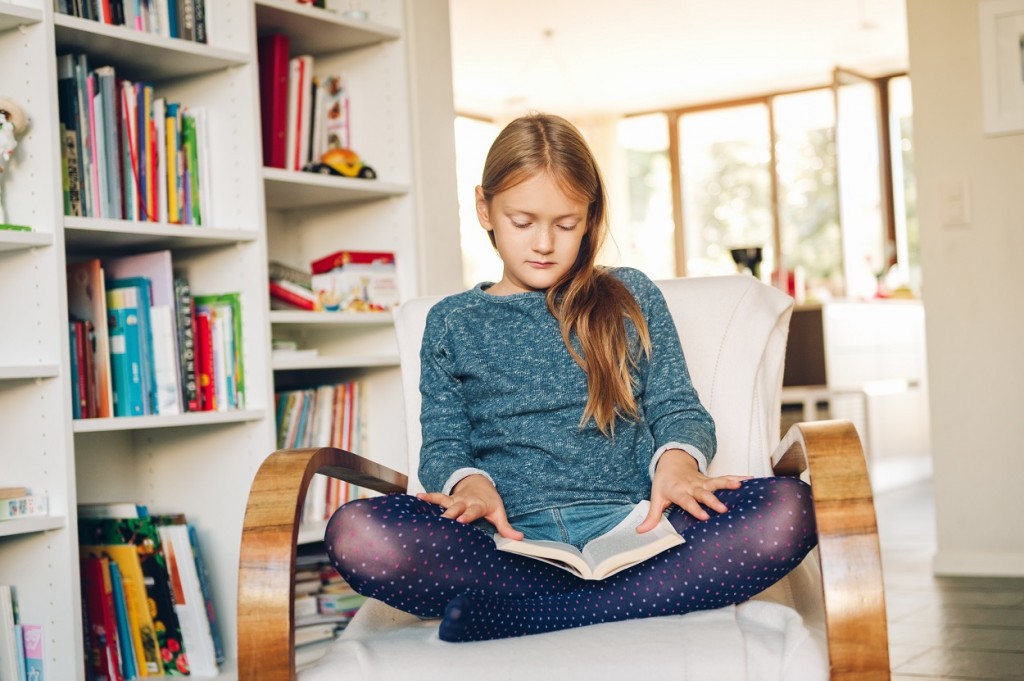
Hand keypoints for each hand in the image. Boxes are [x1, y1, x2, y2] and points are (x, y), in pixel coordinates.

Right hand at [417, 474, 523, 539]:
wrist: (481, 483)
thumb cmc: (490, 501)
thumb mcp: (499, 513)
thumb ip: (506, 527)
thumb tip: (519, 539)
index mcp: (478, 506)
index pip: (472, 511)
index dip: (467, 516)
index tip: (461, 521)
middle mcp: (465, 502)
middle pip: (456, 508)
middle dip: (449, 514)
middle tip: (441, 521)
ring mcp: (456, 500)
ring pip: (445, 502)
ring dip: (435, 504)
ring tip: (423, 502)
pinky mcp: (448, 499)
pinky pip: (437, 497)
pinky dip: (428, 497)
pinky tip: (418, 497)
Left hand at [636, 449, 750, 532]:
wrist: (671, 462)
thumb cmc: (664, 483)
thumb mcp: (656, 498)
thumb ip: (652, 516)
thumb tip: (641, 532)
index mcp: (678, 491)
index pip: (687, 501)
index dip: (695, 508)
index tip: (704, 516)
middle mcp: (692, 486)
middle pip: (703, 493)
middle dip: (713, 500)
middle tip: (723, 509)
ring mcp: (703, 481)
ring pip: (716, 482)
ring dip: (728, 483)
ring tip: (740, 485)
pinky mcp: (711, 479)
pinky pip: (725, 478)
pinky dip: (738, 478)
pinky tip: (750, 479)